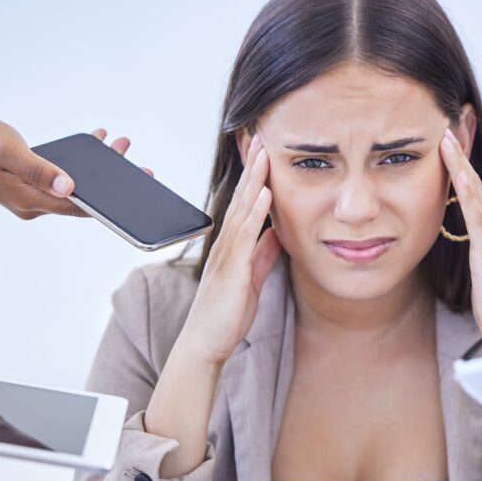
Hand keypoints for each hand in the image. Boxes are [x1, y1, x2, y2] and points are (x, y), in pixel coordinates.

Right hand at [0, 114, 152, 219]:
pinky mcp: (34, 183)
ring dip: (98, 166)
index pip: (76, 207)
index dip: (106, 203)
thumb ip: (38, 169)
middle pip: (81, 198)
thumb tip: (69, 186)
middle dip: (110, 182)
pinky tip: (97, 141)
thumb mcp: (9, 151)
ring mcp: (34, 195)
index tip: (133, 193)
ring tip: (120, 145)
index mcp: (29, 201)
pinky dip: (80, 160)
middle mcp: (34, 203)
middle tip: (140, 168)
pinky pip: (64, 175)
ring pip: (75, 185)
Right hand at [179, 133, 279, 365]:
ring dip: (255, 180)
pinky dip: (256, 212)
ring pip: (242, 209)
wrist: (206, 343)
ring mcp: (227, 255)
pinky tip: (265, 193)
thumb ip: (262, 255)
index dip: (256, 178)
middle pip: (242, 198)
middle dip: (253, 168)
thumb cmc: (226, 315)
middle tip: (262, 137)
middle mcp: (226, 245)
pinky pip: (244, 235)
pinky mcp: (232, 269)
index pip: (246, 205)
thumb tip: (276, 233)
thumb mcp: (251, 278)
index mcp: (232, 247)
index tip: (265, 152)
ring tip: (265, 153)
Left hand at [438, 128, 481, 354]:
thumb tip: (463, 249)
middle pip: (476, 186)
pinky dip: (469, 194)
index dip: (460, 170)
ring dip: (461, 166)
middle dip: (462, 156)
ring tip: (446, 140)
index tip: (446, 144)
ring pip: (476, 195)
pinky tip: (459, 176)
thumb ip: (474, 259)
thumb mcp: (481, 278)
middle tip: (448, 126)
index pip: (472, 196)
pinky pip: (478, 217)